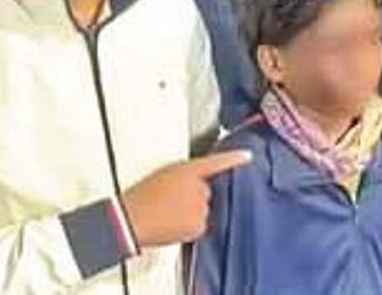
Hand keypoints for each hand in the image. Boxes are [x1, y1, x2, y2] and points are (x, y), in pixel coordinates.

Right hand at [121, 150, 251, 245]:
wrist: (133, 218)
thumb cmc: (142, 196)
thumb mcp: (164, 175)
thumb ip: (186, 176)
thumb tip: (196, 183)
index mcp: (189, 170)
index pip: (217, 162)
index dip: (234, 159)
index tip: (248, 156)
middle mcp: (200, 189)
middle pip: (207, 191)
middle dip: (195, 196)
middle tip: (172, 201)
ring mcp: (201, 208)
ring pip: (203, 209)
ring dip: (192, 211)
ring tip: (169, 213)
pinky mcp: (199, 225)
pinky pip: (199, 224)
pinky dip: (190, 225)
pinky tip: (173, 223)